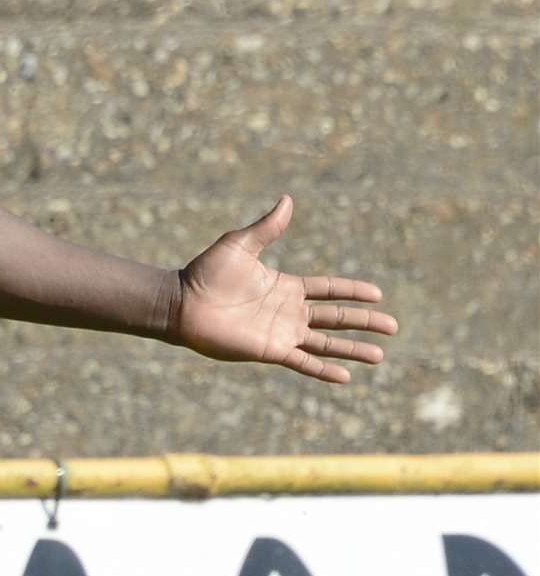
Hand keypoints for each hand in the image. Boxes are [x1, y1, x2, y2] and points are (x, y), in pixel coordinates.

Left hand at [176, 195, 396, 382]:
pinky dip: (323, 369)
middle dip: (364, 321)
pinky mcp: (270, 350)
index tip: (378, 293)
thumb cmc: (206, 273)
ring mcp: (281, 332)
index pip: (328, 289)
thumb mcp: (240, 244)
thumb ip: (267, 227)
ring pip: (326, 342)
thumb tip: (288, 199)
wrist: (181, 303)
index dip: (353, 291)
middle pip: (336, 317)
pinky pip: (303, 362)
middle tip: (394, 326)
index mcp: (285, 286)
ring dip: (352, 349)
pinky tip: (346, 376)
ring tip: (380, 355)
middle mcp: (288, 311)